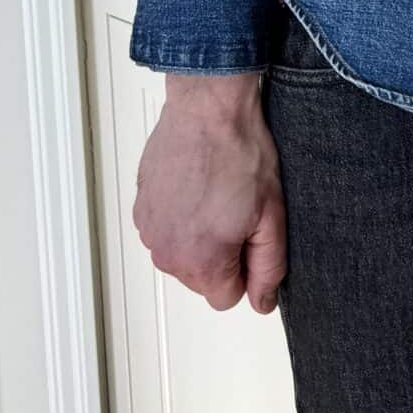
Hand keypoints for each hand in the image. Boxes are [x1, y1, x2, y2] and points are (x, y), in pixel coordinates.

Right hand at [133, 72, 286, 312]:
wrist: (208, 109)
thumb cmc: (240, 154)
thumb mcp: (272, 216)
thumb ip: (268, 269)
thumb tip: (261, 303)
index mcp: (200, 263)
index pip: (226, 298)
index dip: (246, 268)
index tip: (251, 236)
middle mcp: (166, 253)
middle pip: (202, 278)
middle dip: (223, 253)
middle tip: (238, 210)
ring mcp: (148, 229)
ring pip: (182, 253)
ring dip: (199, 234)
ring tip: (216, 194)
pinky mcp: (140, 207)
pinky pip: (166, 228)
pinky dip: (180, 215)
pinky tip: (196, 185)